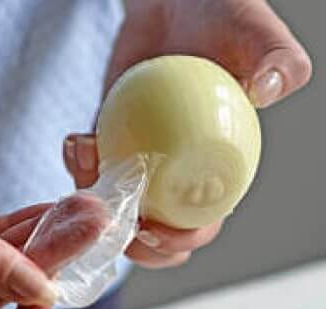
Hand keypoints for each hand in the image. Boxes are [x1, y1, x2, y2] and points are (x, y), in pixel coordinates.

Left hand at [63, 0, 311, 268]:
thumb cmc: (222, 16)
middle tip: (110, 216)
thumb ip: (274, 58)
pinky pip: (89, 171)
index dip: (178, 242)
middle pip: (152, 236)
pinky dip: (77, 165)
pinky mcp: (109, 148)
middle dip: (127, 244)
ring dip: (92, 200)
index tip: (153, 230)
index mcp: (216, 175)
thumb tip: (266, 89)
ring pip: (114, 210)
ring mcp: (140, 167)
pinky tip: (76, 140)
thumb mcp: (254, 32)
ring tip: (88, 154)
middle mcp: (177, 180)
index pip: (199, 227)